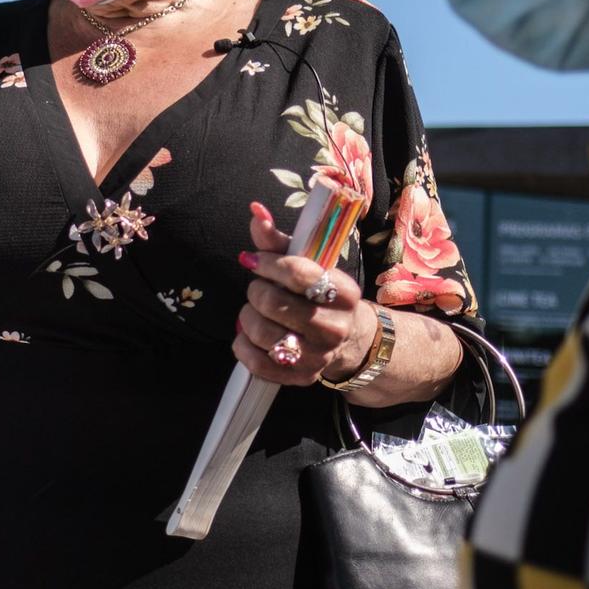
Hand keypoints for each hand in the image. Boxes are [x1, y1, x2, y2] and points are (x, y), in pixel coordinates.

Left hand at [233, 201, 375, 386]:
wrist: (346, 338)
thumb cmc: (316, 293)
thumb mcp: (305, 262)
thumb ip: (277, 239)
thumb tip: (255, 211)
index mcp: (344, 292)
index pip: (299, 273)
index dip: (268, 263)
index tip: (255, 261)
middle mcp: (335, 326)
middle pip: (273, 303)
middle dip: (256, 291)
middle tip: (259, 290)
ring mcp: (319, 356)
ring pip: (261, 332)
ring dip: (247, 317)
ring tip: (255, 312)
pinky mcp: (301, 377)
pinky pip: (257, 363)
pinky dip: (242, 346)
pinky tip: (248, 336)